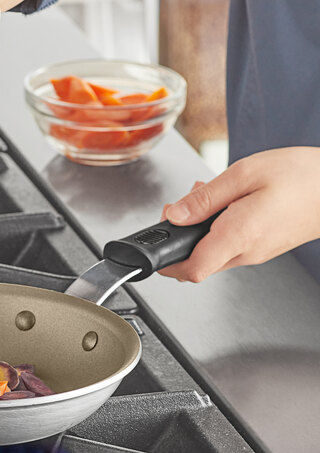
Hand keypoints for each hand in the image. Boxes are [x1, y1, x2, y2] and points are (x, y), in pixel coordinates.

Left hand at [159, 147, 319, 281]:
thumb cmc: (303, 176)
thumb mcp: (245, 174)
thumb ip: (204, 199)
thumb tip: (174, 216)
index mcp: (238, 236)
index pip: (191, 270)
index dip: (167, 261)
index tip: (158, 242)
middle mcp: (245, 252)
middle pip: (195, 264)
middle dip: (179, 239)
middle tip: (182, 208)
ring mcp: (254, 254)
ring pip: (210, 255)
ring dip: (198, 232)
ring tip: (207, 197)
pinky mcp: (261, 248)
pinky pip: (228, 247)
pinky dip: (216, 230)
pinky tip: (225, 204)